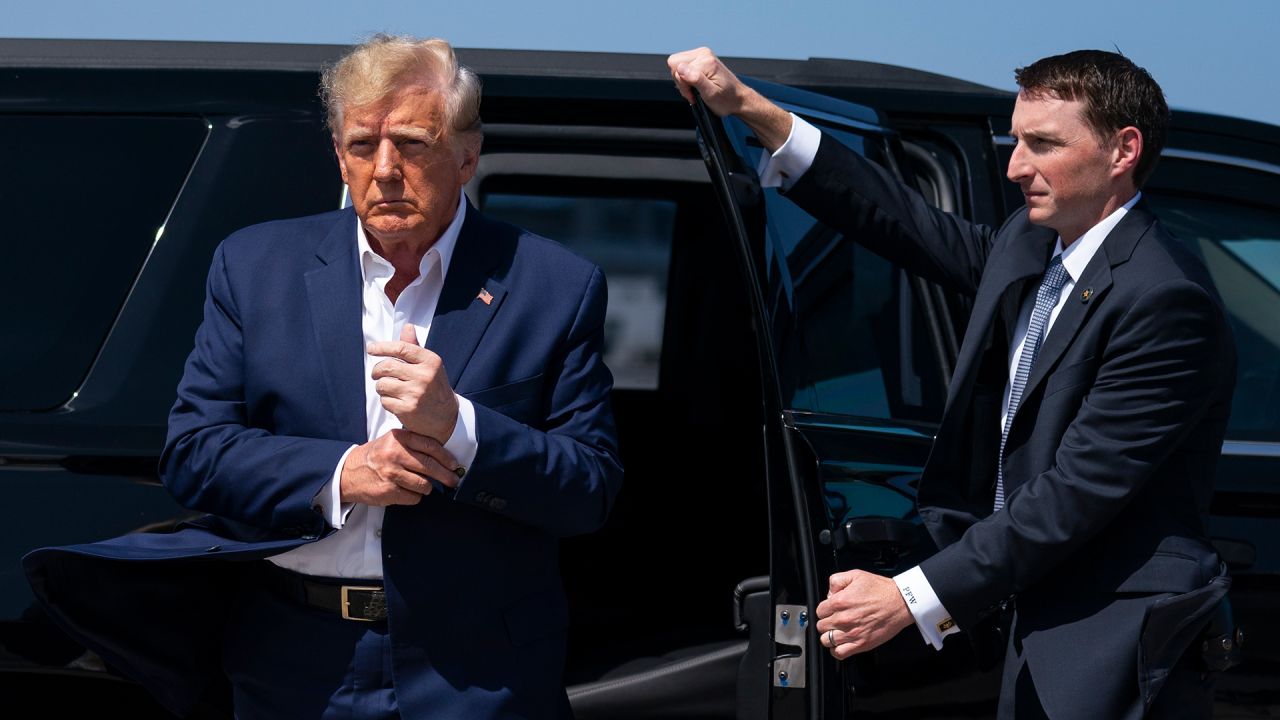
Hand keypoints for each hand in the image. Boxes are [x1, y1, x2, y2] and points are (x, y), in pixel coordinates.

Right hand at [340, 428, 461, 505]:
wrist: (349, 472)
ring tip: (421, 486)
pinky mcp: (388, 491)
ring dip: (426, 488)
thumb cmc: (376, 457)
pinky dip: (414, 497)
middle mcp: (395, 454)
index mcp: (399, 438)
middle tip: (453, 480)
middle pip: (430, 466)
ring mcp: (391, 473)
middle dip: (446, 476)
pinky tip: (407, 492)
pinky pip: (413, 497)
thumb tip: (443, 457)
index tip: (454, 464)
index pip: (430, 446)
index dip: (446, 457)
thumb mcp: (392, 442)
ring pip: (424, 485)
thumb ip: (413, 444)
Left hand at [368, 323, 458, 441]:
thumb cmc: (434, 387)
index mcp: (430, 361)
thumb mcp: (429, 365)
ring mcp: (415, 393)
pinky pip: (384, 401)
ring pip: (382, 384)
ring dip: (381, 387)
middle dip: (377, 370)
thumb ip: (415, 347)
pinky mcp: (407, 409)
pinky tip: (396, 402)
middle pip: (387, 366)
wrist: (447, 417)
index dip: (382, 347)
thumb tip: (407, 327)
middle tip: (377, 374)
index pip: (401, 348)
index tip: (371, 349)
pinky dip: (386, 401)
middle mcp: (424, 376)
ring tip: (390, 389)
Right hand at [667, 47, 751, 114]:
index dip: (682, 84)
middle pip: (675, 64)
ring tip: (697, 90)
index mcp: (705, 60)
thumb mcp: (710, 94)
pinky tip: (697, 85)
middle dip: (681, 82)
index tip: (693, 94)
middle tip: (694, 93)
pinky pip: (684, 66)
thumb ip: (695, 79)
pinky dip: (687, 78)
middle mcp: (703, 53)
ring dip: (684, 81)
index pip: (676, 67)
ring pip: (677, 65)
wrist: (738, 98)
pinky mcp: (701, 59)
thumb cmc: (726, 99)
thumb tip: (681, 68)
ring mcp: (702, 55)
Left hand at [814, 570, 913, 659]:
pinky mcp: (861, 644)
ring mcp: (852, 633)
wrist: (901, 602)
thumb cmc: (881, 590)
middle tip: (835, 620)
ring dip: (830, 636)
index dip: (824, 610)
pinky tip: (841, 643)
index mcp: (840, 601)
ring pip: (826, 640)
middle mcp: (843, 618)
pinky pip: (839, 653)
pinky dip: (837, 650)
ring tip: (837, 632)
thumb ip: (836, 581)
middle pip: (821, 626)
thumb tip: (829, 594)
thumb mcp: (855, 575)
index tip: (830, 610)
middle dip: (826, 622)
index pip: (819, 611)